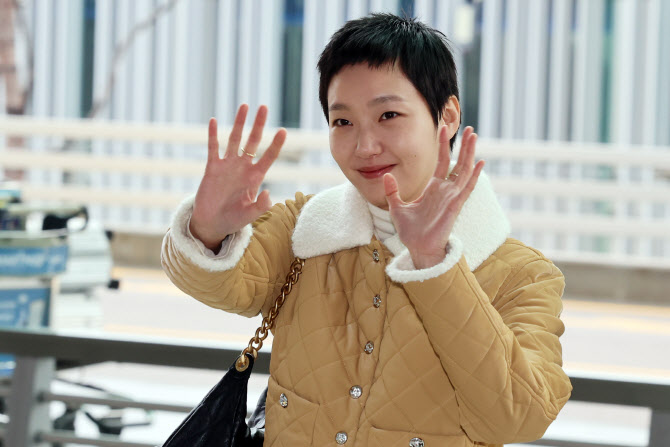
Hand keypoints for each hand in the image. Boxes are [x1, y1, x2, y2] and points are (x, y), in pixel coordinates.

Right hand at [190, 104, 285, 249]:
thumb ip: (260, 206)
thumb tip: (269, 193)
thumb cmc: (233, 221)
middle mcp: (243, 168)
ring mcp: (227, 166)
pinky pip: (213, 148)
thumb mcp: (249, 216)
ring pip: (234, 139)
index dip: (276, 145)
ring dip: (239, 123)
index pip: (268, 157)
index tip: (283, 131)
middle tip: (264, 107)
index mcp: (255, 178)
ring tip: (245, 106)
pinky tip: (213, 121)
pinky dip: (213, 135)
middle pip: (253, 141)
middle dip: (258, 125)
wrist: (212, 224)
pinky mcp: (212, 168)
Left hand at [383, 126, 483, 268]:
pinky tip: (480, 162)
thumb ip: (393, 191)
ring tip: (474, 136)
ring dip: (470, 153)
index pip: (441, 162)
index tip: (443, 130)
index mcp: (433, 189)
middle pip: (457, 163)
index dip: (443, 147)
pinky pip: (467, 187)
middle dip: (463, 146)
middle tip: (469, 128)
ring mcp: (452, 197)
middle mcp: (445, 190)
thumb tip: (386, 175)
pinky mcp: (455, 205)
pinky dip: (474, 175)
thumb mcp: (397, 207)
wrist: (418, 248)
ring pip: (464, 170)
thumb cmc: (410, 231)